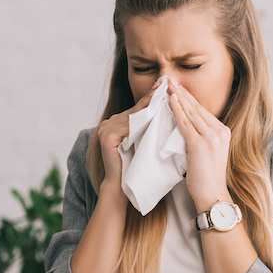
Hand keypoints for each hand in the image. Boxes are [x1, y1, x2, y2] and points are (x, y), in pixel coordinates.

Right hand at [96, 79, 159, 195]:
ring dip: (148, 106)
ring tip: (163, 95)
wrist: (122, 188)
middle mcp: (108, 123)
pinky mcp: (106, 137)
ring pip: (132, 116)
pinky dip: (142, 119)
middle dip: (151, 98)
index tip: (165, 86)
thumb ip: (147, 127)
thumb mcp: (143, 142)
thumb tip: (167, 110)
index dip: (151, 98)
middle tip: (165, 83)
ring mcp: (105, 129)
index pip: (137, 109)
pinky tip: (154, 112)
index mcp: (115, 123)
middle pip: (135, 110)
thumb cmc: (136, 168)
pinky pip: (128, 125)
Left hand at [167, 77, 231, 211]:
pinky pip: (186, 123)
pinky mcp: (200, 143)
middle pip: (197, 107)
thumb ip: (199, 138)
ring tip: (167, 85)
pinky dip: (177, 110)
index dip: (188, 98)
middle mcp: (219, 131)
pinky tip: (170, 100)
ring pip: (191, 112)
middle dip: (182, 92)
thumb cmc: (206, 178)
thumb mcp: (206, 153)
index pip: (202, 111)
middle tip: (169, 79)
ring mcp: (211, 136)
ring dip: (178, 97)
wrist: (212, 194)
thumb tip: (184, 127)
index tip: (177, 87)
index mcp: (222, 132)